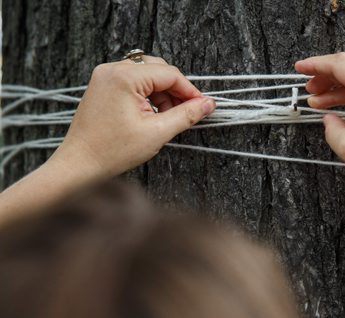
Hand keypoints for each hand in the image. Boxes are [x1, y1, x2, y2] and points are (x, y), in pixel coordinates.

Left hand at [50, 56, 215, 179]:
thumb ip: (186, 115)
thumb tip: (208, 104)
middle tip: (186, 112)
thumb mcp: (157, 133)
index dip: (190, 91)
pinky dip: (147, 94)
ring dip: (162, 93)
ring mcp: (105, 76)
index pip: (170, 74)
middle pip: (159, 70)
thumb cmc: (111, 151)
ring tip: (167, 117)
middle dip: (176, 91)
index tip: (203, 106)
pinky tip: (152, 114)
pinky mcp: (102, 85)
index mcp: (124, 77)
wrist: (79, 164)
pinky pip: (133, 81)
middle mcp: (112, 69)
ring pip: (147, 75)